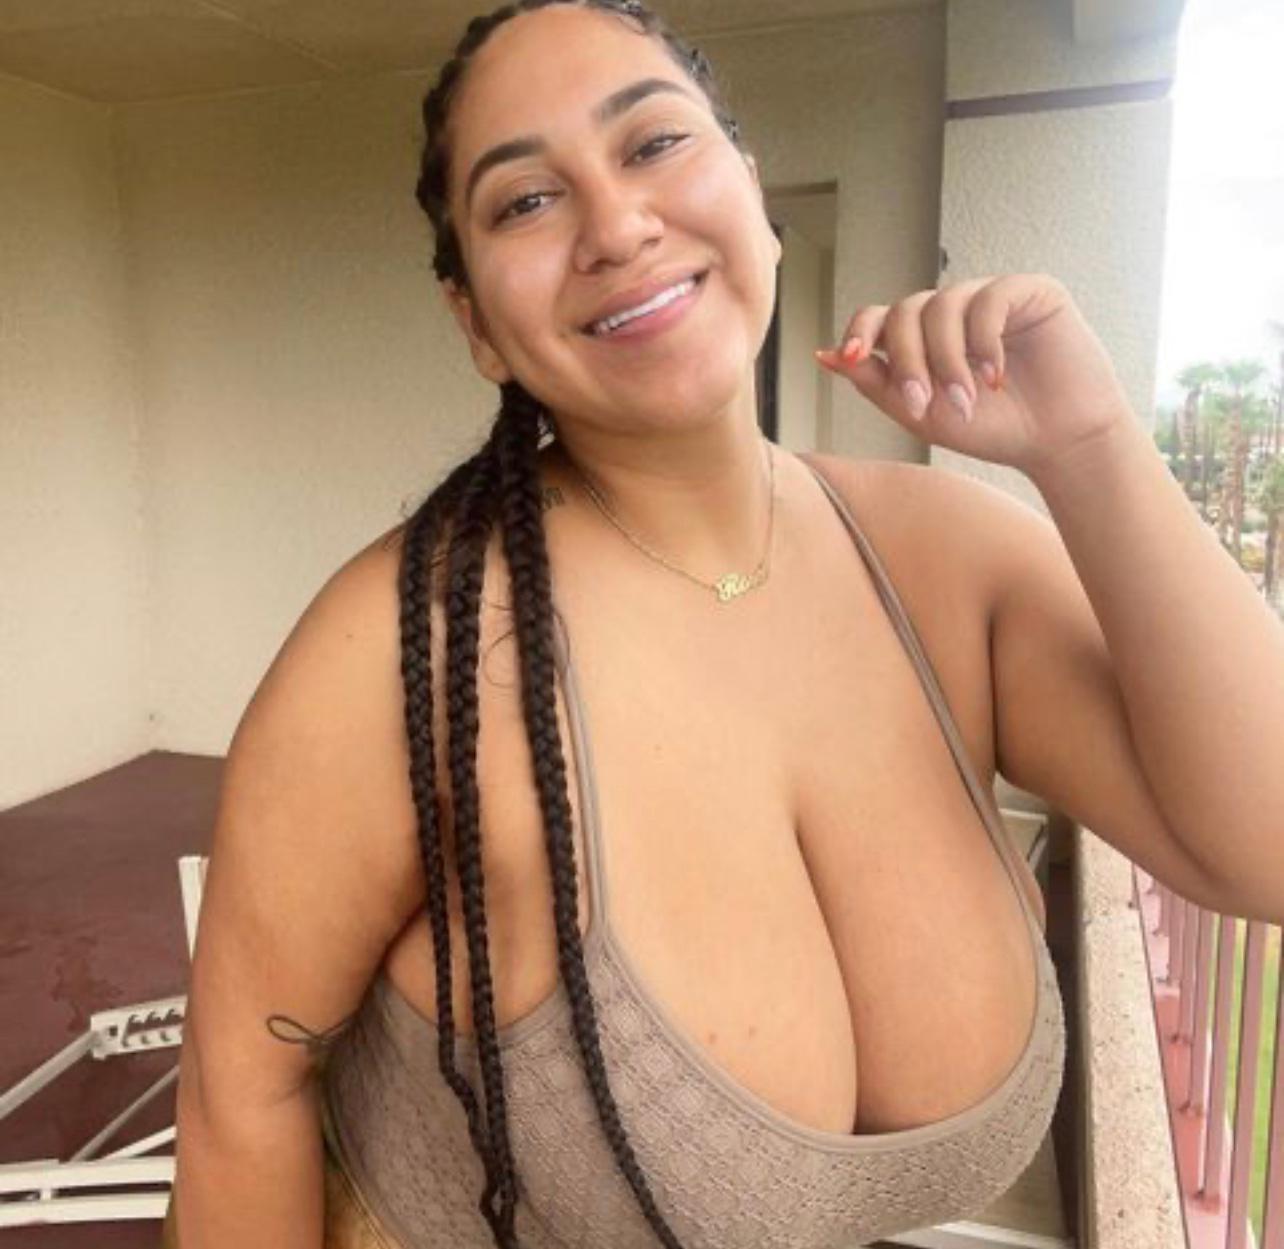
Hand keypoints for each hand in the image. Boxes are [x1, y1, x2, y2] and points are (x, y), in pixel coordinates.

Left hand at [815, 273, 1133, 480]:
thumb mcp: (921, 412)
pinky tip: (996, 375)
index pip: (879, 317)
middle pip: (906, 311)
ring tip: (967, 400)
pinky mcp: (1029, 291)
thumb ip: (875, 382)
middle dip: (907, 360)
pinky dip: (983, 341)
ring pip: (943, 305)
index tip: (847, 356)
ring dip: (947, 360)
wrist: (1057, 441)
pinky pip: (989, 300)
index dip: (859, 332)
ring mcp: (989, 297)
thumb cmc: (992, 429)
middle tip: (923, 405)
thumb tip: (825, 356)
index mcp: (923, 338)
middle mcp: (952, 312)